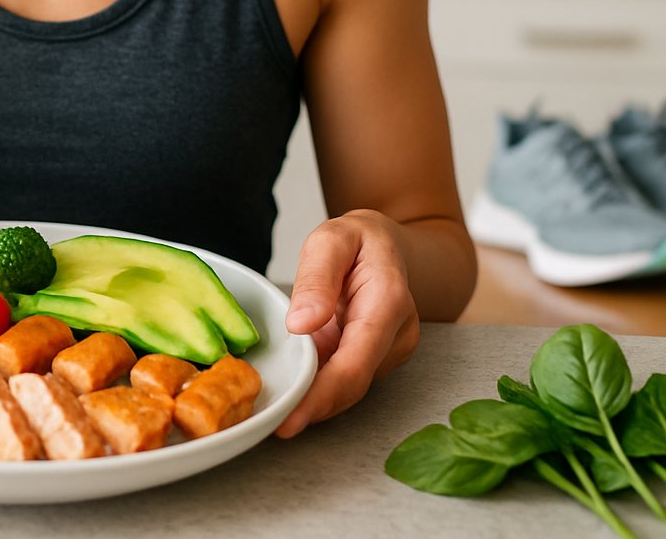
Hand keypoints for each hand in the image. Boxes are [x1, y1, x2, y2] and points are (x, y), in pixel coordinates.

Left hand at [275, 209, 419, 438]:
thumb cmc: (357, 239)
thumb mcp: (331, 239)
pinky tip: (290, 395)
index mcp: (388, 303)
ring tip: (272, 413)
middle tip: (270, 426)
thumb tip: (300, 323)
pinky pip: (345, 378)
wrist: (387, 245)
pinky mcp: (375, 357)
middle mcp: (396, 334)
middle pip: (353, 384)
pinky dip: (318, 389)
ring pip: (349, 386)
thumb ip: (316, 278)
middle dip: (312, 409)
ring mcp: (389, 350)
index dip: (321, 396)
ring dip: (313, 402)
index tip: (290, 419)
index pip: (355, 363)